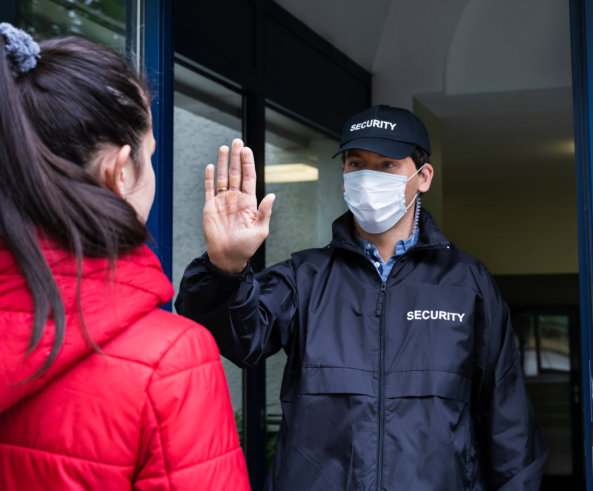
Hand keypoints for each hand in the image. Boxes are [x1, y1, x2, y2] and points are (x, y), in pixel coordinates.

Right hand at [203, 138, 274, 272]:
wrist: (227, 257)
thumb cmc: (245, 247)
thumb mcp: (260, 231)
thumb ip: (265, 212)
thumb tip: (272, 195)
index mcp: (249, 203)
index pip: (248, 178)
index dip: (248, 164)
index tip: (247, 150)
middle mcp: (235, 199)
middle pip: (236, 173)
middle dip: (237, 157)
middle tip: (237, 142)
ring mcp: (222, 201)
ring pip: (223, 177)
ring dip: (224, 163)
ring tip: (225, 148)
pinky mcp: (210, 207)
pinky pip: (209, 189)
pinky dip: (210, 177)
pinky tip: (212, 166)